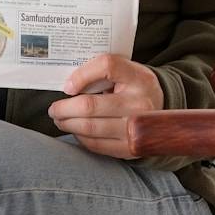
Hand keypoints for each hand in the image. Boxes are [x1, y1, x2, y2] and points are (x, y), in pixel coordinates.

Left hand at [47, 54, 163, 157]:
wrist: (160, 108)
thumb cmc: (133, 86)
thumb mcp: (125, 69)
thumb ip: (100, 70)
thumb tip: (69, 88)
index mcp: (138, 78)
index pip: (107, 67)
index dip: (81, 75)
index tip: (67, 86)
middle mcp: (140, 104)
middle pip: (90, 106)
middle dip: (64, 109)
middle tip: (54, 109)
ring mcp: (136, 129)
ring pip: (90, 128)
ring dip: (68, 124)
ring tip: (60, 120)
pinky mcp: (130, 148)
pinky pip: (96, 145)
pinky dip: (80, 137)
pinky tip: (76, 131)